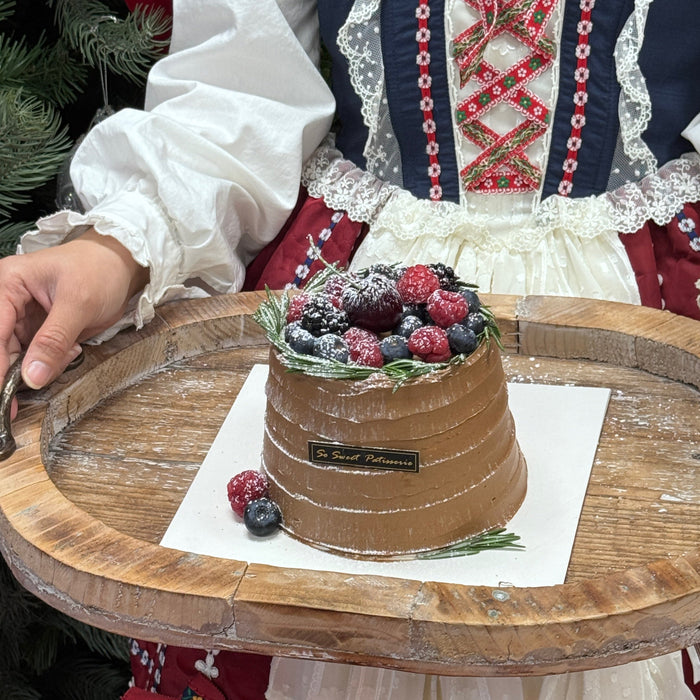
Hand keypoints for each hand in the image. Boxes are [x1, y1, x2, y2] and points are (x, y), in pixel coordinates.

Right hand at [0, 228, 148, 395]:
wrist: (122, 266)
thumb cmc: (99, 269)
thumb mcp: (78, 304)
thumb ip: (53, 341)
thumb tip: (33, 375)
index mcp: (8, 283)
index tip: (4, 391)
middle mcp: (8, 300)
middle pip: (1, 347)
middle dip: (21, 366)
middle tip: (35, 383)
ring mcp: (22, 317)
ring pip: (18, 357)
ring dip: (43, 363)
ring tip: (70, 348)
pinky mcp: (38, 330)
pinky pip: (36, 357)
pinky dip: (53, 361)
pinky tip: (72, 348)